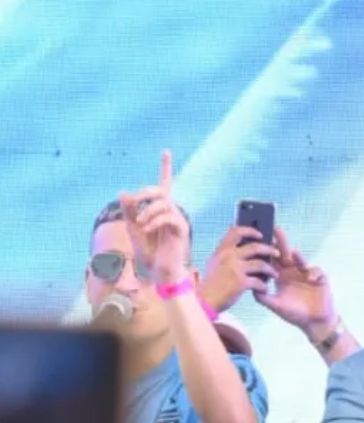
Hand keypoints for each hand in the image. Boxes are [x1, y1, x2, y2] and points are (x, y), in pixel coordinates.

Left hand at [118, 150, 189, 283]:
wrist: (158, 271)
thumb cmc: (147, 251)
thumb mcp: (132, 227)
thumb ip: (129, 211)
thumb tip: (124, 192)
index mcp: (158, 209)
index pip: (164, 184)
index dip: (165, 168)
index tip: (166, 151)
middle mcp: (170, 211)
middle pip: (159, 190)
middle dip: (144, 193)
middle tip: (133, 201)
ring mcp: (176, 219)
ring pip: (162, 203)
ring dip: (147, 211)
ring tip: (140, 224)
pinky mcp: (180, 229)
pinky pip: (167, 216)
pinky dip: (154, 220)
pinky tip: (146, 228)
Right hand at [201, 225, 280, 312]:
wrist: (204, 300)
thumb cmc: (211, 283)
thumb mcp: (215, 263)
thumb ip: (226, 254)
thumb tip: (239, 246)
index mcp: (222, 250)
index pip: (236, 231)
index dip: (250, 230)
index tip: (260, 234)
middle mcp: (229, 256)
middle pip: (255, 247)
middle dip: (269, 249)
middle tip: (277, 252)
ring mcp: (235, 269)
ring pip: (261, 264)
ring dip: (270, 269)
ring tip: (275, 274)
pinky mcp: (240, 282)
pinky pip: (259, 282)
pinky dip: (263, 286)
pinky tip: (265, 289)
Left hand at [254, 226, 339, 340]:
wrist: (315, 323)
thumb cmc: (295, 314)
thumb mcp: (276, 306)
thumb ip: (263, 297)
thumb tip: (250, 287)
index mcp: (282, 275)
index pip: (273, 260)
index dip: (266, 251)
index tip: (258, 240)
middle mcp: (294, 272)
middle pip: (286, 254)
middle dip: (281, 242)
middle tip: (275, 229)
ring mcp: (307, 274)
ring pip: (301, 260)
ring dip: (298, 256)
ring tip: (294, 253)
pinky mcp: (320, 279)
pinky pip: (316, 272)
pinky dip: (313, 273)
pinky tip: (310, 279)